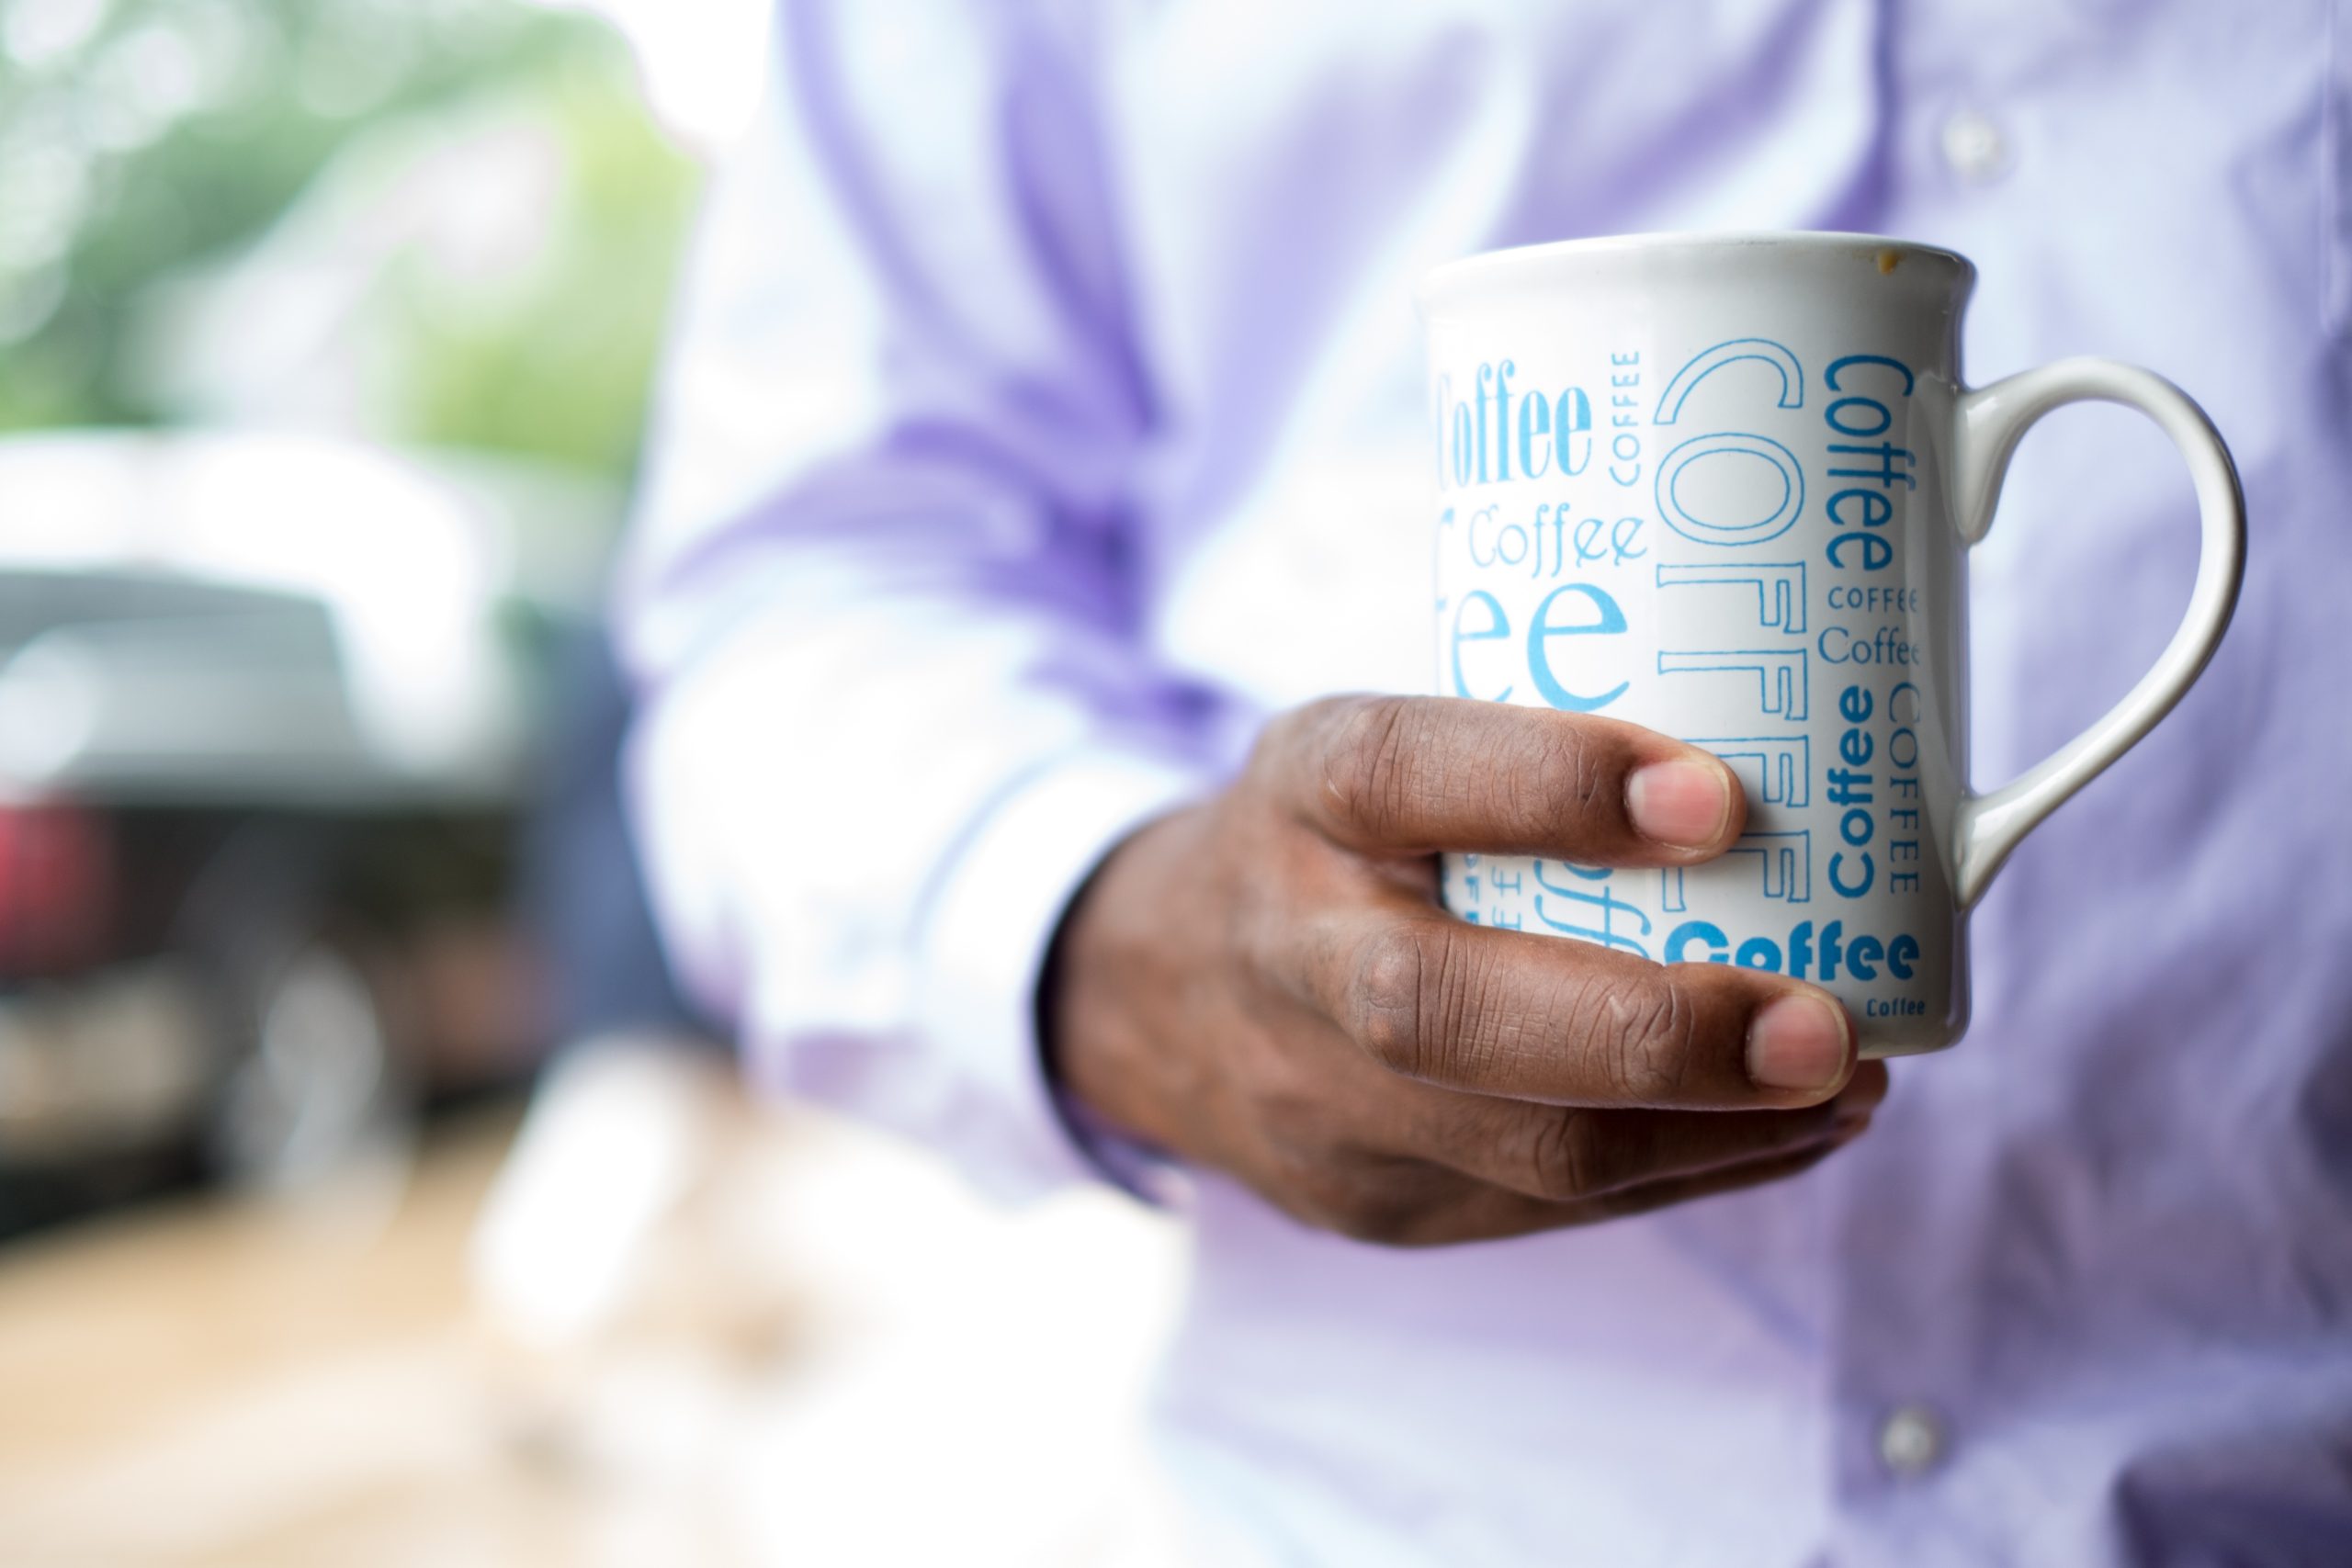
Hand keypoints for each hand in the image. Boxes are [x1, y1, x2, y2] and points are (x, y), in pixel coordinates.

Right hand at [1043, 695, 1886, 1245]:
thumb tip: (1800, 751)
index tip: (1717, 799)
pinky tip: (1784, 1131)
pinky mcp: (1372, 1203)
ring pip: (1524, 1152)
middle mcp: (1290, 949)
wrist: (1159, 992)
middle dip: (1654, 1033)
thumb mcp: (1377, 749)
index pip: (1396, 775)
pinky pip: (1553, 1210)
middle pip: (1440, 1014)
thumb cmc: (1332, 844)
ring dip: (1715, 1128)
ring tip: (1844, 1081)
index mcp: (1301, 795)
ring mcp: (1319, 1101)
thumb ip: (1524, 751)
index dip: (1553, 786)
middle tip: (1820, 1026)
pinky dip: (1692, 1171)